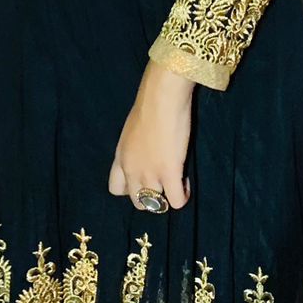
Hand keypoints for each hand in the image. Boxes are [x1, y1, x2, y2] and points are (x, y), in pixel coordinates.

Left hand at [108, 61, 192, 213]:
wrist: (162, 96)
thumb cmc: (150, 104)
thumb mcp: (132, 129)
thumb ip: (135, 147)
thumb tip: (146, 151)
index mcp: (120, 157)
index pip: (116, 189)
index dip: (131, 189)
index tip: (144, 179)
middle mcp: (132, 170)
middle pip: (137, 202)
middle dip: (151, 197)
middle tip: (164, 182)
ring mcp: (150, 173)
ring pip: (156, 205)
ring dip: (167, 197)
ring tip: (178, 183)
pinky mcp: (170, 173)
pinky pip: (176, 200)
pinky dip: (183, 197)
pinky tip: (186, 184)